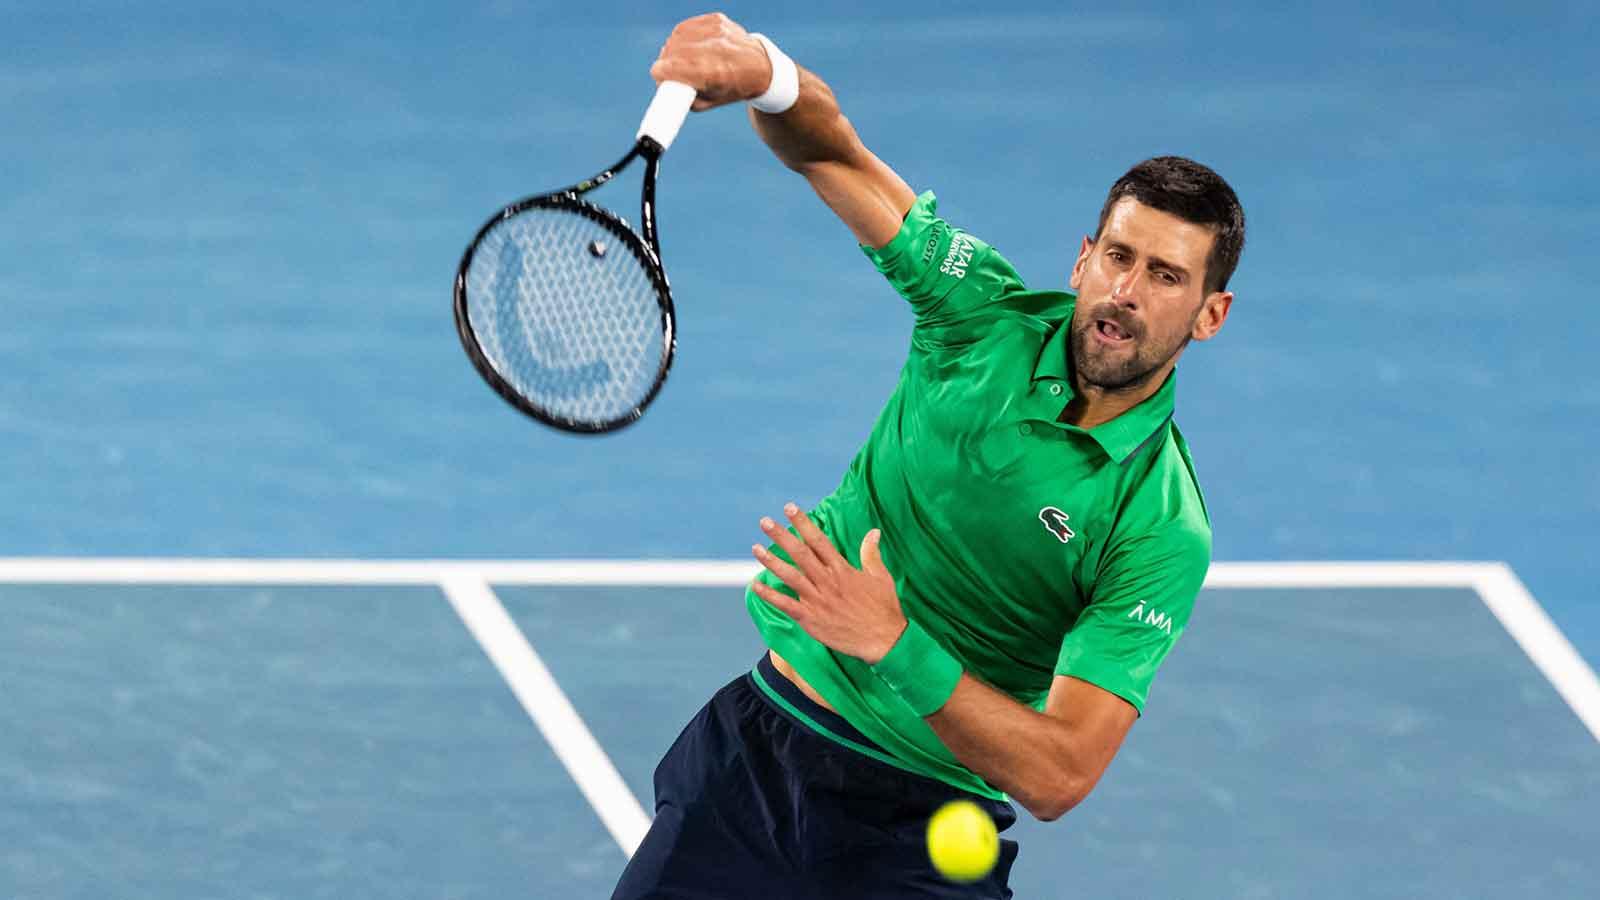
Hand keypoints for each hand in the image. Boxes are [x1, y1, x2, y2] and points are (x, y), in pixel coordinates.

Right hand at [650, 12, 772, 111]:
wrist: (760, 67)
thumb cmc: (732, 88)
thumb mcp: (707, 102)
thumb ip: (682, 96)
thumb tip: (663, 84)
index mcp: (713, 73)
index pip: (670, 67)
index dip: (661, 73)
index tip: (660, 77)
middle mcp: (715, 48)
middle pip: (671, 51)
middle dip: (666, 62)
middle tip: (669, 71)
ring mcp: (717, 31)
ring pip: (677, 36)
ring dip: (674, 48)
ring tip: (680, 59)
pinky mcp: (717, 20)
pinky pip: (688, 26)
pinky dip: (685, 37)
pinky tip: (690, 45)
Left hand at [749, 503, 907, 664]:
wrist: (883, 640)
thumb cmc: (883, 608)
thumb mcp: (881, 577)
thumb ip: (871, 553)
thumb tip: (873, 531)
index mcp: (842, 569)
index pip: (818, 540)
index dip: (803, 523)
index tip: (790, 509)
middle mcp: (827, 581)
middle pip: (800, 553)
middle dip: (781, 536)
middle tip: (765, 522)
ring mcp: (817, 600)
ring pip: (790, 576)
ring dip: (771, 561)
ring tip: (756, 548)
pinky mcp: (810, 619)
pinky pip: (786, 605)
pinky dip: (770, 596)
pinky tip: (756, 586)